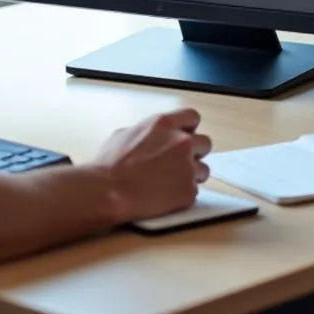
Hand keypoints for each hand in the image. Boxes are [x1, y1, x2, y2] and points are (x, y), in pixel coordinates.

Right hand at [92, 108, 211, 221]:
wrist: (109, 190)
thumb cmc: (110, 164)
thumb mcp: (124, 133)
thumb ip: (147, 132)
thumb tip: (151, 136)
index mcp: (164, 124)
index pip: (192, 117)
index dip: (190, 128)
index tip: (187, 136)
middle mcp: (181, 142)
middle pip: (205, 143)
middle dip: (195, 153)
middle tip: (180, 162)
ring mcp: (187, 167)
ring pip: (204, 169)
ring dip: (192, 175)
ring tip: (171, 182)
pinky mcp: (188, 191)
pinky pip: (195, 191)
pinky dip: (183, 194)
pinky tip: (166, 196)